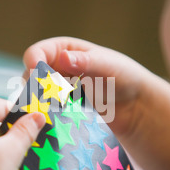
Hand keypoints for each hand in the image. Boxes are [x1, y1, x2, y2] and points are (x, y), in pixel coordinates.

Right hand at [23, 36, 157, 137]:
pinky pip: (49, 111)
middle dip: (33, 85)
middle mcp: (58, 69)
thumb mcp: (106, 65)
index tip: (34, 73)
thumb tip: (64, 58)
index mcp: (65, 50)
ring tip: (47, 110)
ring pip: (38, 95)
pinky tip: (53, 120)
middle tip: (40, 97)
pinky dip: (48, 114)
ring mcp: (59, 90)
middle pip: (33, 75)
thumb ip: (86, 62)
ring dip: (39, 102)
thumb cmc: (124, 77)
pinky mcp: (63, 110)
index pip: (39, 52)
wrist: (136, 106)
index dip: (33, 61)